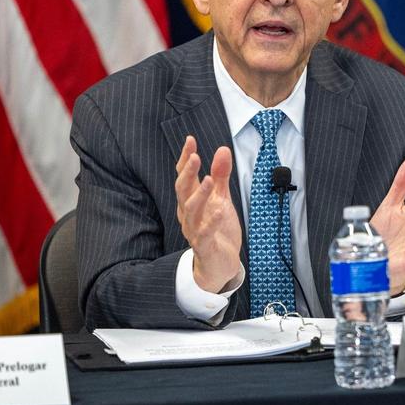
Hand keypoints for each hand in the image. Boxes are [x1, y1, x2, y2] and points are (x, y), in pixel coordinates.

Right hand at [175, 136, 242, 292]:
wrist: (219, 264)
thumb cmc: (218, 229)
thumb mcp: (222, 199)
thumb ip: (221, 176)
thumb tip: (222, 150)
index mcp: (191, 200)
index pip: (185, 176)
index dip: (186, 158)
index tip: (190, 140)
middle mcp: (188, 213)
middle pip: (183, 190)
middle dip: (188, 173)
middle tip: (195, 156)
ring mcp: (194, 229)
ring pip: (191, 210)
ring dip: (200, 194)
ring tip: (209, 179)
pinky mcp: (205, 245)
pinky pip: (206, 232)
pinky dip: (212, 221)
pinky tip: (220, 209)